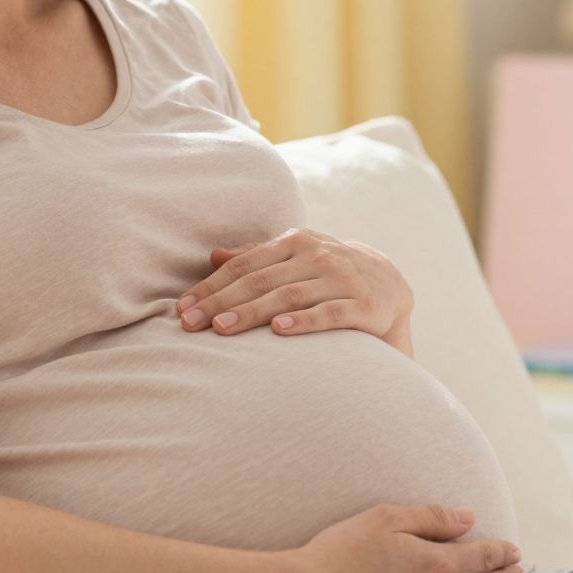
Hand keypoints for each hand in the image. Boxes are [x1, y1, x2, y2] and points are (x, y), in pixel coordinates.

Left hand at [177, 228, 413, 341]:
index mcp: (294, 241)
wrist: (390, 285)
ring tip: (222, 328)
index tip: (182, 307)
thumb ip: (257, 256)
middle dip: (220, 302)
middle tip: (189, 323)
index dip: (211, 285)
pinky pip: (328, 313)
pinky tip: (278, 331)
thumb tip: (212, 255)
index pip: (244, 264)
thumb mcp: (295, 258)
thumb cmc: (329, 273)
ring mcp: (340, 279)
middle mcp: (316, 255)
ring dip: (252, 313)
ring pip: (288, 296)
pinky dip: (303, 321)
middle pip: (260, 280)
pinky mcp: (363, 306)